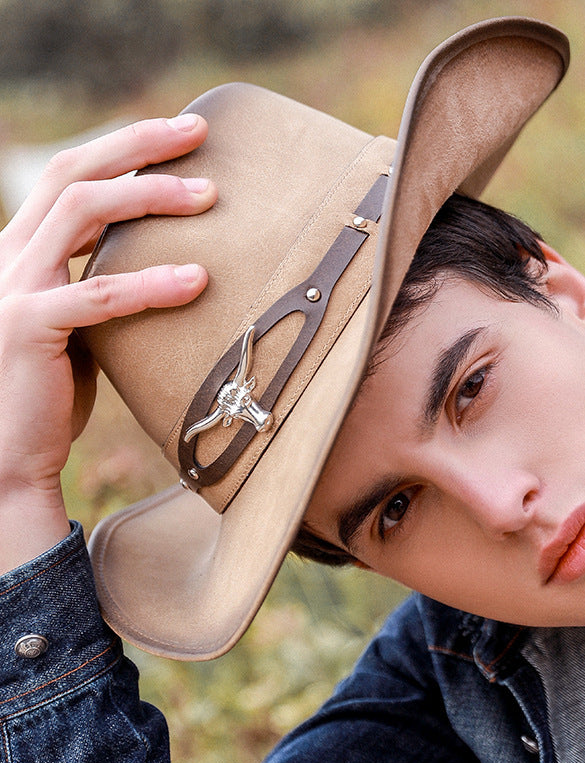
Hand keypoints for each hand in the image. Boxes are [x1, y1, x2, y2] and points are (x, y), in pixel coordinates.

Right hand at [0, 113, 216, 571]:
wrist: (8, 457)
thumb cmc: (49, 392)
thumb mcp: (76, 326)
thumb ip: (98, 286)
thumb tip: (163, 264)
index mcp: (22, 250)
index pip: (71, 178)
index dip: (123, 150)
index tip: (180, 136)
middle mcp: (10, 255)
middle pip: (74, 173)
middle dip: (137, 144)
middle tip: (199, 130)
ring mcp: (12, 288)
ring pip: (82, 213)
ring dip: (150, 196)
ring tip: (211, 197)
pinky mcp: (28, 328)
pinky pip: (98, 294)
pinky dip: (152, 283)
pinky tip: (200, 280)